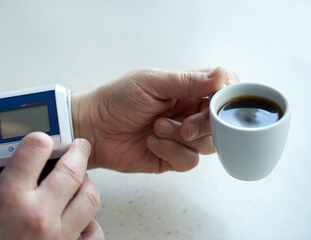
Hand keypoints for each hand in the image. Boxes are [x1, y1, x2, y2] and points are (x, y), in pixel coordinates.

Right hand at [0, 133, 103, 239]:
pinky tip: (80, 218)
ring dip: (87, 185)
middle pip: (72, 170)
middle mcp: (37, 215)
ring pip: (90, 198)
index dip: (40, 139)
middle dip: (79, 151)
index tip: (43, 140)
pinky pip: (94, 233)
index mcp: (9, 199)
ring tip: (79, 181)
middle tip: (79, 146)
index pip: (35, 149)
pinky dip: (91, 223)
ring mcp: (57, 236)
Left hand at [72, 67, 238, 172]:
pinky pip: (189, 161)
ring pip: (208, 144)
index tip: (216, 103)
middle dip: (204, 125)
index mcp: (187, 89)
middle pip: (221, 123)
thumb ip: (187, 81)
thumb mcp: (151, 83)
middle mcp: (188, 113)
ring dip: (181, 138)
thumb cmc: (117, 100)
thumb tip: (222, 74)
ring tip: (155, 129)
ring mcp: (181, 137)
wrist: (93, 129)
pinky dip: (171, 152)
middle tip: (182, 126)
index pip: (223, 91)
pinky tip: (150, 143)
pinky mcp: (172, 157)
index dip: (226, 99)